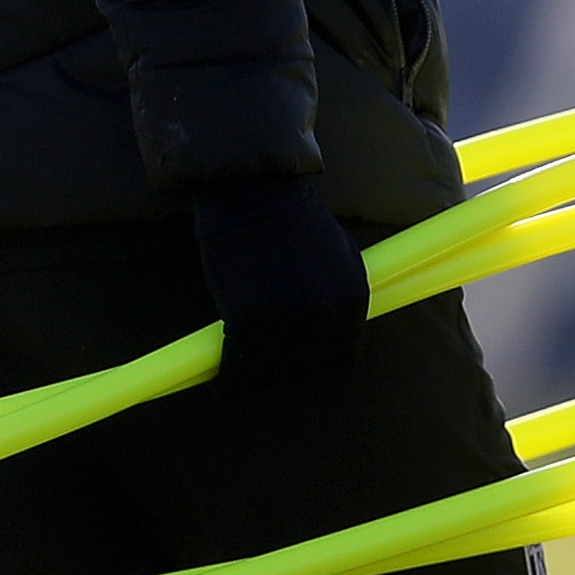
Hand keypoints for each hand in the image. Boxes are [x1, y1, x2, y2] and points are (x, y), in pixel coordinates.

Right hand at [194, 172, 365, 386]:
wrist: (255, 194)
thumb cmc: (290, 220)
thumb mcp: (337, 255)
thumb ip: (340, 295)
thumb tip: (332, 335)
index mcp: (354, 303)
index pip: (343, 356)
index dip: (314, 357)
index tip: (290, 354)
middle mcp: (328, 319)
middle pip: (304, 368)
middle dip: (280, 366)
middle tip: (254, 358)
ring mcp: (291, 323)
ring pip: (270, 374)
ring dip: (252, 374)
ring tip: (234, 370)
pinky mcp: (251, 323)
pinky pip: (238, 371)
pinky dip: (228, 380)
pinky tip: (220, 380)